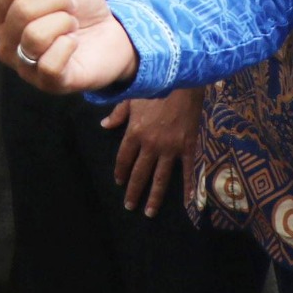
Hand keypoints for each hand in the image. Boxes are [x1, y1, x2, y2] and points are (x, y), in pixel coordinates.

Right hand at [0, 0, 136, 94]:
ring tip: (72, 24)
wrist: (109, 35)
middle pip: (22, 11)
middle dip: (56, 0)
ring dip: (64, 22)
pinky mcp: (48, 84)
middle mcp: (5, 44)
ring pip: (36, 36)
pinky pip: (50, 64)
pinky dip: (68, 46)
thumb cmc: (75, 8)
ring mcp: (24, 67)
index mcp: (0, 16)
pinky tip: (74, 43)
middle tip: (70, 5)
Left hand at [102, 87, 201, 216]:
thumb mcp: (132, 97)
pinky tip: (187, 201)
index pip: (124, 158)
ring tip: (148, 212)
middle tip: (129, 206)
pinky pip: (188, 170)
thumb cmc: (156, 86)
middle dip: (133, 191)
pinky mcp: (188, 146)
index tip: (119, 182)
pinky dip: (188, 187)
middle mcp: (150, 144)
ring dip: (154, 196)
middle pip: (139, 173)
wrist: (183, 80)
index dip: (120, 171)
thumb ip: (118, 113)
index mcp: (135, 132)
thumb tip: (104, 125)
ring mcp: (170, 148)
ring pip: (160, 177)